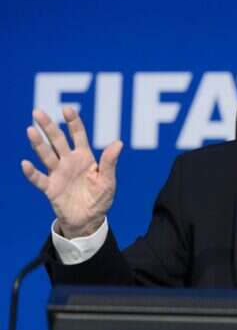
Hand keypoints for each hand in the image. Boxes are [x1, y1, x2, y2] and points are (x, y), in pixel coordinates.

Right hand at [21, 107, 122, 238]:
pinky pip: (39, 179)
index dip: (73, 122)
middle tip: (38, 112)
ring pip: (46, 155)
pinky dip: (31, 172)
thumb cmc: (100, 198)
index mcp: (84, 157)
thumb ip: (110, 162)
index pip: (78, 135)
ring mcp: (58, 174)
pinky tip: (25, 164)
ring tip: (30, 130)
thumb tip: (118, 142)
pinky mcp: (50, 188)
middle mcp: (69, 162)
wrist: (89, 220)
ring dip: (38, 144)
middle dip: (48, 126)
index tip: (67, 109)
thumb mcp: (108, 180)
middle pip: (57, 141)